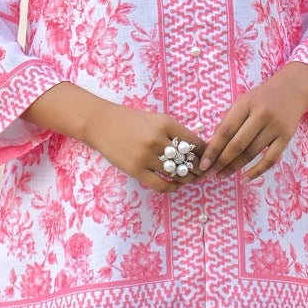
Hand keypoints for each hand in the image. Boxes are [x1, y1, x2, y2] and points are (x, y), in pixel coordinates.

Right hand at [83, 99, 206, 193]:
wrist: (100, 123)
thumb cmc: (130, 120)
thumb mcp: (155, 119)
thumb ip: (174, 132)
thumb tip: (196, 148)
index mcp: (165, 123)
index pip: (194, 143)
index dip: (204, 153)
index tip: (206, 158)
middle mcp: (157, 139)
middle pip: (188, 160)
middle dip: (199, 168)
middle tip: (203, 172)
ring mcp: (146, 156)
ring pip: (177, 174)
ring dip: (188, 179)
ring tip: (191, 179)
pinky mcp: (136, 170)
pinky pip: (161, 185)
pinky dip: (172, 187)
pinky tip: (176, 185)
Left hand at [197, 64, 307, 181]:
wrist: (293, 89)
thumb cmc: (262, 97)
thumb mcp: (243, 102)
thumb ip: (228, 122)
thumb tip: (211, 147)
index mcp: (246, 103)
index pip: (225, 130)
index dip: (213, 149)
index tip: (203, 163)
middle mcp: (261, 115)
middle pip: (237, 144)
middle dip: (221, 162)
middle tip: (209, 174)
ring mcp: (275, 127)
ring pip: (251, 153)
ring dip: (234, 168)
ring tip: (221, 176)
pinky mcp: (286, 137)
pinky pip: (270, 159)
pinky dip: (257, 172)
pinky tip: (244, 179)